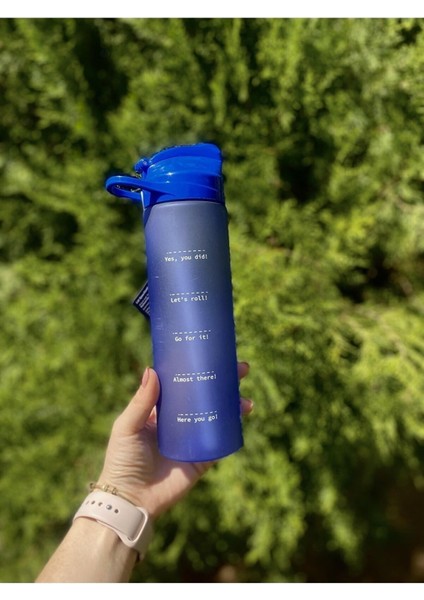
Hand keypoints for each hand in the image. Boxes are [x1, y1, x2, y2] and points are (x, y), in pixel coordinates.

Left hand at [98, 363, 251, 517]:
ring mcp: (193, 440)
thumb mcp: (127, 426)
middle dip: (225, 382)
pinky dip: (234, 430)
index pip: (183, 385)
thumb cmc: (122, 461)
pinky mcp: (202, 459)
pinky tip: (243, 417)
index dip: (198, 370)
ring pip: (219, 417)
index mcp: (161, 412)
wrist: (131, 499)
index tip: (212, 355)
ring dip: (234, 405)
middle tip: (241, 368)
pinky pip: (221, 442)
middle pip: (206, 397)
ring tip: (245, 398)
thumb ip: (141, 401)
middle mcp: (181, 422)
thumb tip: (152, 369)